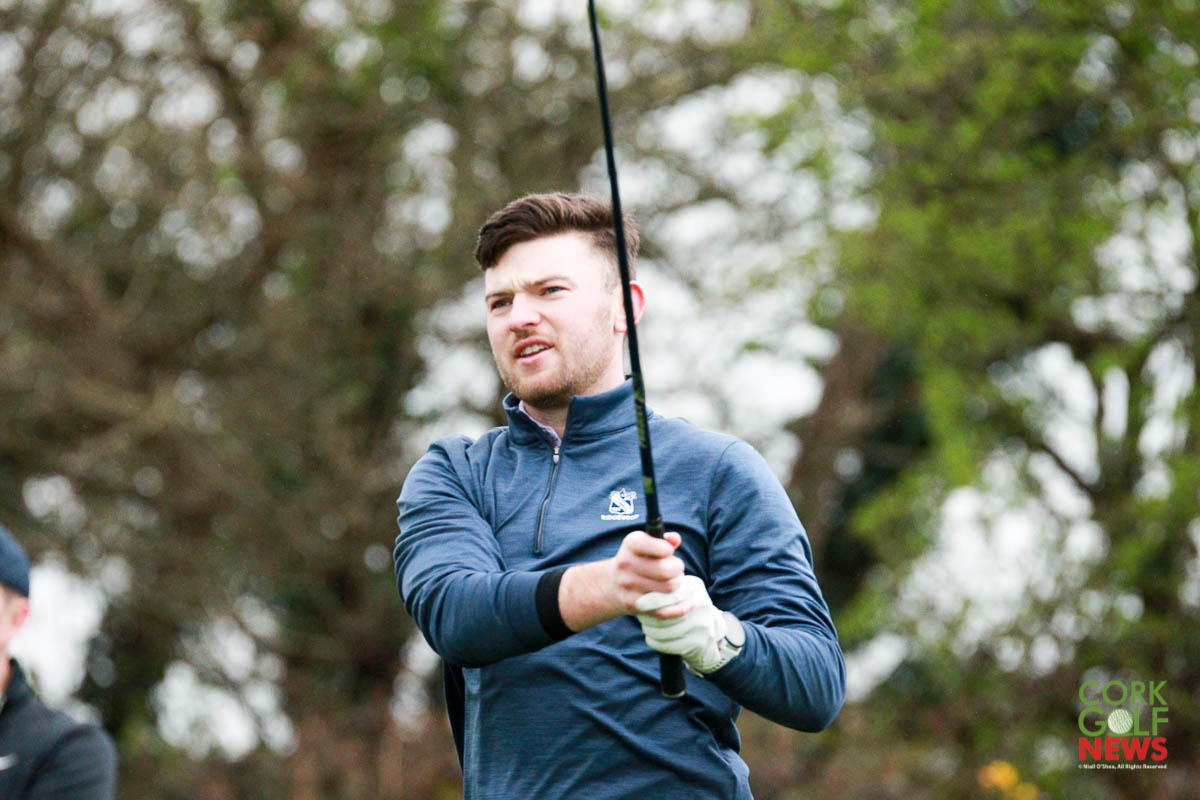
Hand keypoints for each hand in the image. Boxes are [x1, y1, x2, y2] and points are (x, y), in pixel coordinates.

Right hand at [558, 530, 684, 631]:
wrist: (611, 584)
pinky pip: (665, 610)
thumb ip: (664, 539)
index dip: (667, 549)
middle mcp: (626, 565)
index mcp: (631, 544)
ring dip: (678, 585)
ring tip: (673, 581)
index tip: (668, 551)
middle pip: (666, 571)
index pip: (655, 546)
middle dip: (678, 569)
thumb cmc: (638, 560)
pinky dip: (682, 606)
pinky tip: (688, 601)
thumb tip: (675, 539)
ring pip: (669, 589)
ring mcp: (629, 587)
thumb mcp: (646, 544)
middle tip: (675, 569)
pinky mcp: (634, 606)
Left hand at [635, 576, 743, 674]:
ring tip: (647, 626)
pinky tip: (653, 637)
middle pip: (664, 614)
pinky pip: (665, 644)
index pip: (669, 595)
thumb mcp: (683, 590)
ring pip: (662, 630)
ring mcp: (699, 626)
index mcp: (695, 588)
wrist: (710, 632)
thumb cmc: (688, 607)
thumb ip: (665, 586)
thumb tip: (639, 592)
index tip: (638, 604)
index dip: (651, 600)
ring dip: (649, 629)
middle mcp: (700, 605)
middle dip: (648, 617)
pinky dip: (655, 641)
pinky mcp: (694, 643)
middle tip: (642, 616)